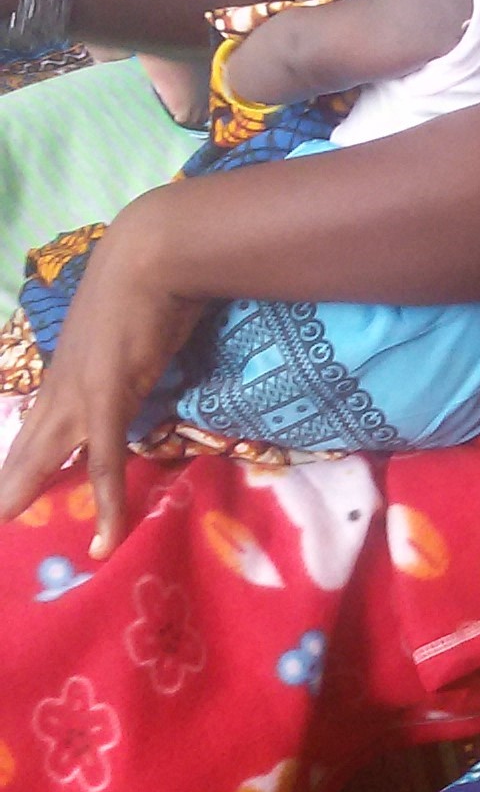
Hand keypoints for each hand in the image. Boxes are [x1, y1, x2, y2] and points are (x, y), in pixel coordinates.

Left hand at [0, 197, 202, 557]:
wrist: (153, 252)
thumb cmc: (148, 276)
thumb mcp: (128, 321)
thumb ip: (126, 346)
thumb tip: (140, 352)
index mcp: (65, 371)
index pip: (36, 427)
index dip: (23, 461)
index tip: (14, 487)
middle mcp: (62, 388)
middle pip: (26, 451)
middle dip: (8, 487)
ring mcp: (80, 396)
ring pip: (42, 462)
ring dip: (23, 498)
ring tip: (6, 526)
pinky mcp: (107, 400)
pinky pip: (104, 465)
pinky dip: (106, 506)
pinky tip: (104, 540)